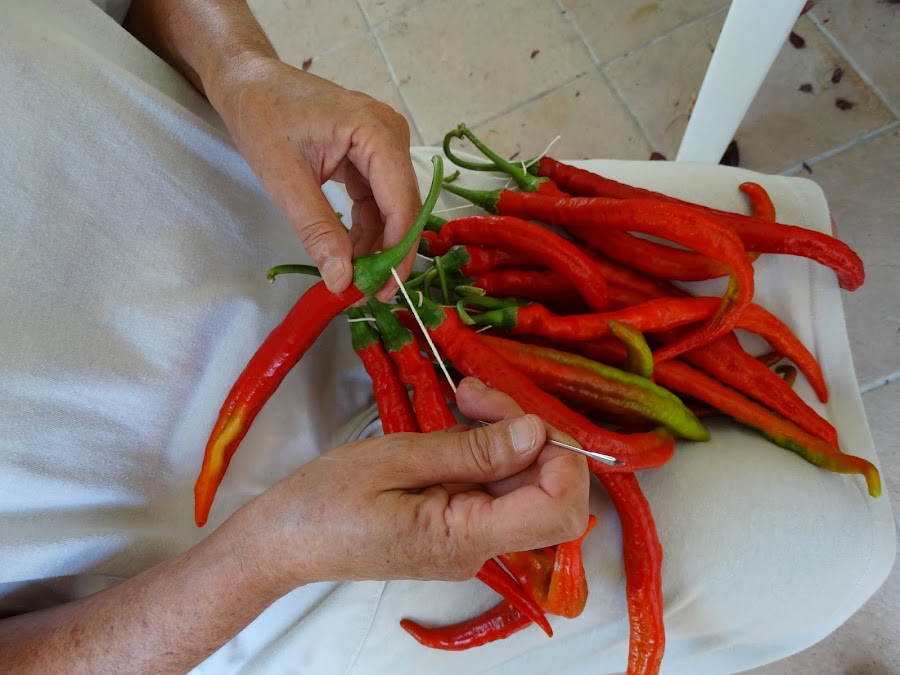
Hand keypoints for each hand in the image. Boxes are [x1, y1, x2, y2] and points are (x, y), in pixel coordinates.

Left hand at [207, 54, 420, 299]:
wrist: (248, 81)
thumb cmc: (261, 115)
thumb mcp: (285, 179)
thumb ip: (317, 230)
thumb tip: (341, 280)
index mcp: (376, 132)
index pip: (402, 203)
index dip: (396, 251)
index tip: (380, 289)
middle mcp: (390, 135)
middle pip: (405, 208)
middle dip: (390, 253)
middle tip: (370, 293)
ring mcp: (383, 145)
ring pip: (393, 209)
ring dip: (378, 245)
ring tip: (355, 279)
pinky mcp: (371, 156)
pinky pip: (378, 201)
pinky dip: (367, 230)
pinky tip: (351, 254)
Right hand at [224, 378, 589, 592]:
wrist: (286, 539)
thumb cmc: (327, 500)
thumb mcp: (397, 459)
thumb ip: (472, 451)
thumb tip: (536, 433)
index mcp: (465, 538)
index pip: (559, 510)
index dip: (562, 459)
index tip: (521, 416)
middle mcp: (480, 546)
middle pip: (546, 489)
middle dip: (528, 431)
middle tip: (478, 393)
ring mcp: (471, 537)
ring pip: (522, 481)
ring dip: (504, 431)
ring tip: (464, 395)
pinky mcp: (458, 523)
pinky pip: (494, 483)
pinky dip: (486, 446)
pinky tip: (460, 417)